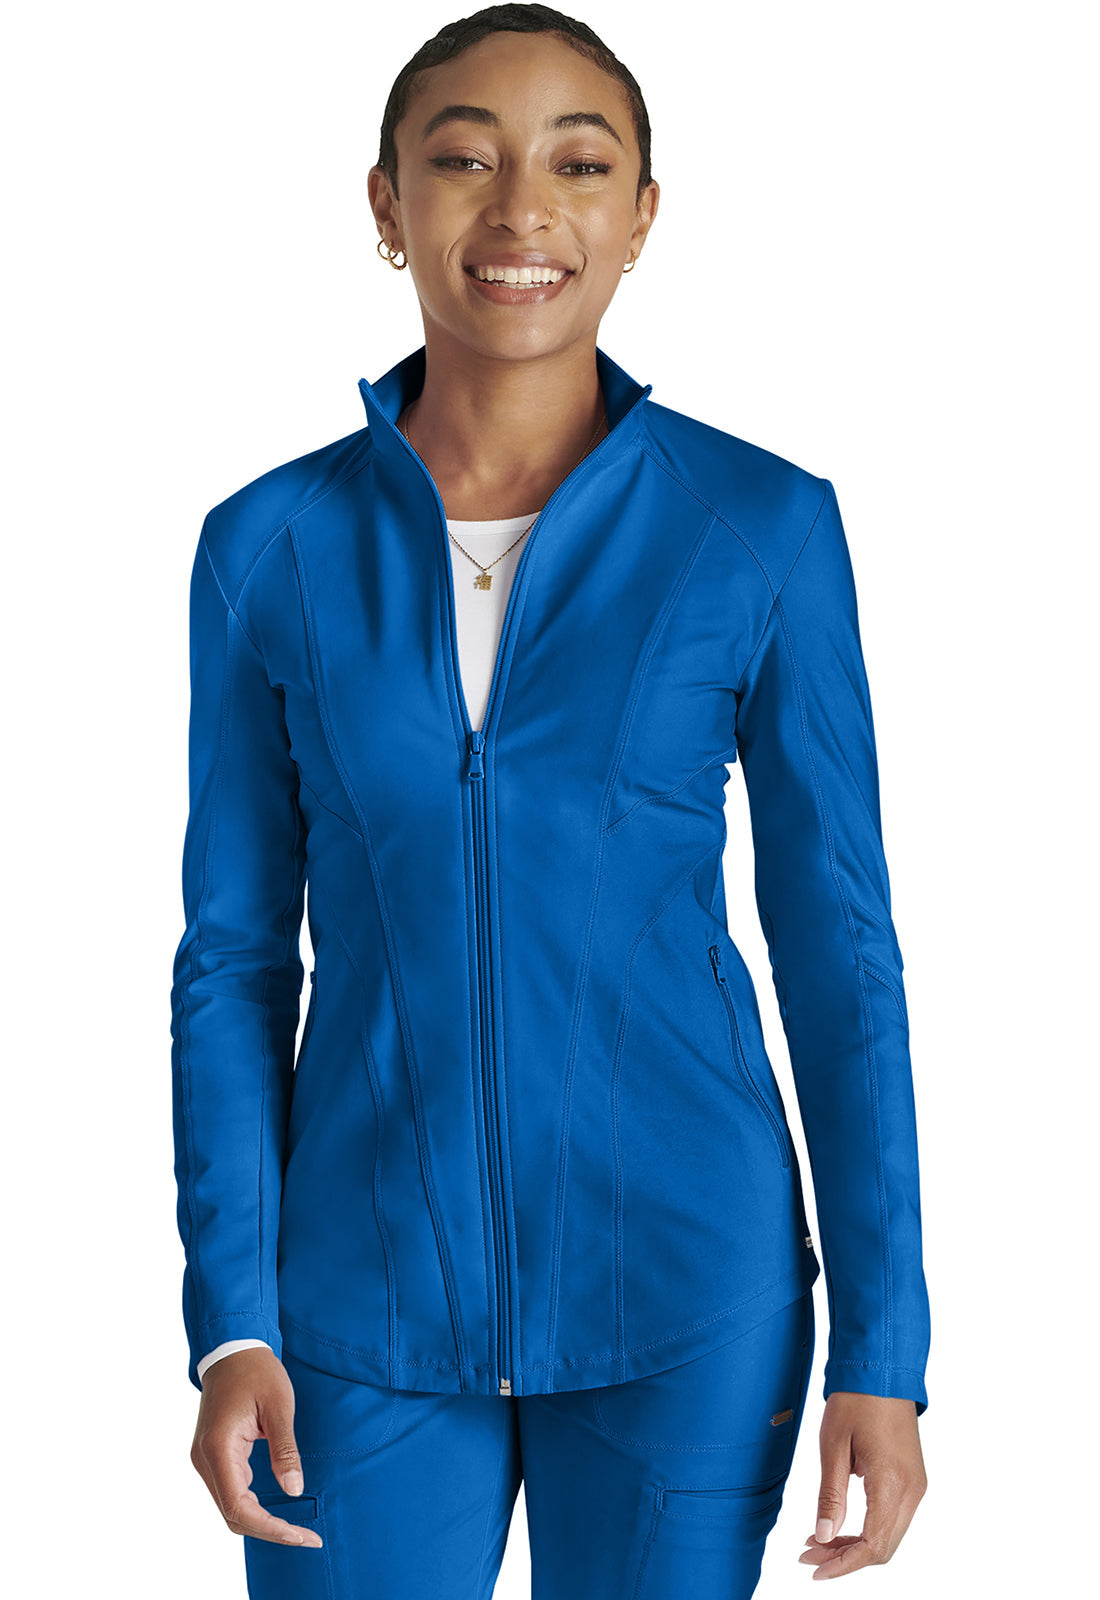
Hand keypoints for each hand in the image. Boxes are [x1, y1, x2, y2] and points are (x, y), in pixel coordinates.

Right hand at [190, 1346, 322, 1548]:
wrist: (232, 1348)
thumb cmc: (257, 1370)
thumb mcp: (279, 1405)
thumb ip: (285, 1450)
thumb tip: (294, 1490)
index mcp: (218, 1447)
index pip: (238, 1506)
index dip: (270, 1528)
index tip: (301, 1536)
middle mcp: (205, 1459)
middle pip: (233, 1514)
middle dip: (269, 1531)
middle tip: (306, 1537)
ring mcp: (205, 1459)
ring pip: (230, 1507)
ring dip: (261, 1520)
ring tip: (297, 1528)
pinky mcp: (212, 1456)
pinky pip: (231, 1491)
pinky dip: (253, 1505)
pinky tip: (277, 1507)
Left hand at [798, 1392, 925, 1579]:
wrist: (883, 1368)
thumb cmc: (856, 1400)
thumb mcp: (833, 1445)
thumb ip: (831, 1495)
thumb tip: (824, 1537)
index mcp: (892, 1483)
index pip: (873, 1546)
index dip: (843, 1565)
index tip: (814, 1568)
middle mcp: (912, 1491)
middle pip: (883, 1548)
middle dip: (845, 1558)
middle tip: (808, 1553)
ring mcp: (916, 1485)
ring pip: (889, 1536)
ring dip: (856, 1546)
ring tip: (818, 1540)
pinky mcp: (913, 1478)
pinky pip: (893, 1518)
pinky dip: (868, 1528)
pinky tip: (840, 1524)